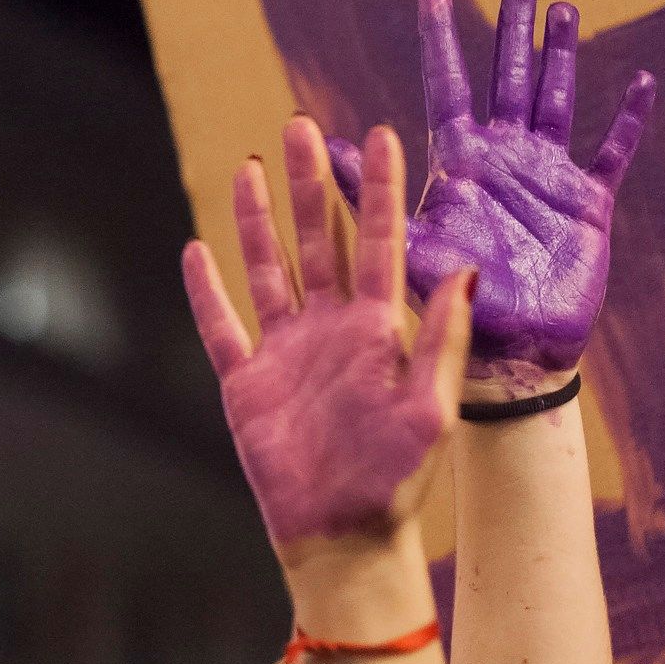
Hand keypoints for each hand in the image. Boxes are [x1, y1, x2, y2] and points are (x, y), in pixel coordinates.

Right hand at [182, 118, 472, 562]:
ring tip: (250, 165)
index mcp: (377, 329)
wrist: (345, 539)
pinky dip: (207, 290)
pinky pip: (221, 326)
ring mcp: (286, 352)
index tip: (378, 134)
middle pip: (317, 239)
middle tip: (301, 124)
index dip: (376, 188)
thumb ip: (443, 340)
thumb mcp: (432, 409)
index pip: (378, 241)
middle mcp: (330, 329)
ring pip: (268, 268)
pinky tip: (197, 250)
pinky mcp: (246, 383)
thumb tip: (467, 269)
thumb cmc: (398, 482)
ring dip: (258, 218)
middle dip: (309, 181)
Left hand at [329, 0, 652, 392]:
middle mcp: (504, 160)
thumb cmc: (454, 305)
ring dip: (561, 58)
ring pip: (556, 101)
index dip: (442, 43)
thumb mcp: (408, 247)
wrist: (513, 354)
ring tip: (562, 10)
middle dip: (512, 34)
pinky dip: (628, 119)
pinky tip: (640, 82)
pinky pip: (613, 152)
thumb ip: (374, 196)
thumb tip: (328, 145)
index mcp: (462, 163)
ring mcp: (548, 178)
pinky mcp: (589, 205)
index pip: (449, 88)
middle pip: (508, 81)